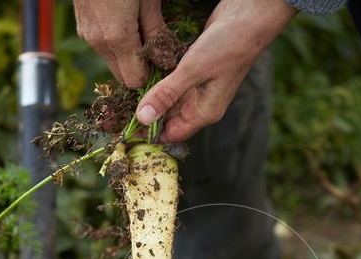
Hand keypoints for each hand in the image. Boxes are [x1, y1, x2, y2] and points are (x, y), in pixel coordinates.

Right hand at [73, 0, 165, 88]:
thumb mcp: (148, 0)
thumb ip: (156, 33)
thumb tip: (165, 62)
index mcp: (116, 38)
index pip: (135, 80)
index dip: (152, 76)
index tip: (165, 64)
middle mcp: (98, 42)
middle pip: (123, 75)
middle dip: (141, 69)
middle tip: (158, 50)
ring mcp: (87, 35)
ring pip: (113, 61)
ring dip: (129, 56)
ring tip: (144, 31)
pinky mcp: (83, 27)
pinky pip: (103, 46)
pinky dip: (117, 44)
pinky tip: (128, 23)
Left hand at [136, 0, 297, 142]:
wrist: (247, 19)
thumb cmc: (227, 46)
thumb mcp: (192, 71)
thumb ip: (166, 94)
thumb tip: (142, 118)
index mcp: (204, 112)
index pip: (171, 135)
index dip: (147, 137)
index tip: (122, 133)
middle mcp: (200, 105)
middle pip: (166, 121)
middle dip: (142, 120)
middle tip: (113, 119)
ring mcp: (197, 89)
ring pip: (166, 102)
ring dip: (146, 102)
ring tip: (120, 103)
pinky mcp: (193, 73)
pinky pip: (170, 85)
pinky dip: (155, 85)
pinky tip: (139, 82)